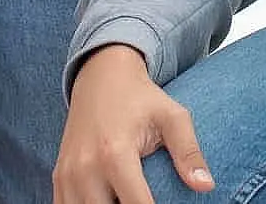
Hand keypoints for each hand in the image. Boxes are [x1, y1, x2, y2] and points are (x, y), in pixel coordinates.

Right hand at [53, 44, 212, 202]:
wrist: (101, 75)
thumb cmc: (140, 98)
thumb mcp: (171, 116)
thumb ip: (188, 151)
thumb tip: (206, 186)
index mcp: (115, 153)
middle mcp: (85, 167)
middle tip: (147, 201)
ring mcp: (67, 174)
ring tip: (128, 200)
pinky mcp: (58, 177)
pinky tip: (107, 202)